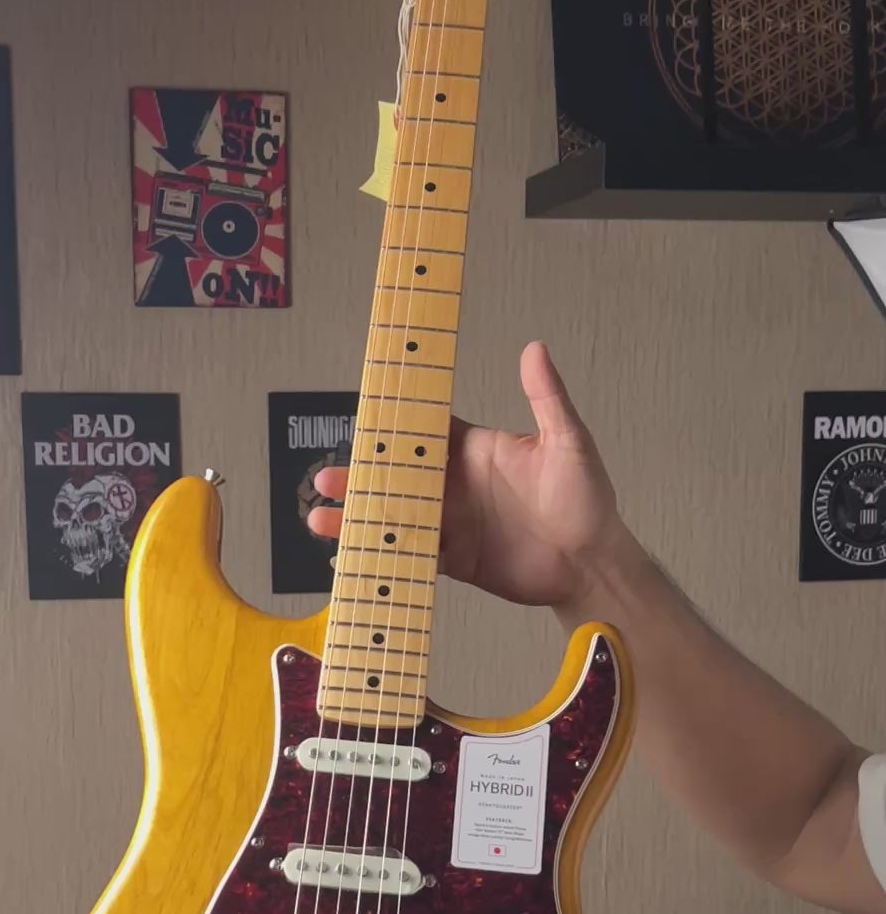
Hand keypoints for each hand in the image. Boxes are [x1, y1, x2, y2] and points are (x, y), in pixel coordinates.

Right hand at [309, 342, 622, 608]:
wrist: (591, 566)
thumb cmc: (586, 500)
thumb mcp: (568, 443)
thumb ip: (546, 398)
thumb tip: (535, 348)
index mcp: (474, 451)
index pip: (425, 431)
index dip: (393, 425)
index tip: (360, 418)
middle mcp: (456, 484)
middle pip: (397, 476)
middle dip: (360, 477)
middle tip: (326, 479)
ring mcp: (451, 522)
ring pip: (394, 516)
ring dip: (359, 517)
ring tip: (322, 519)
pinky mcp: (453, 558)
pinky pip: (409, 555)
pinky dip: (382, 555)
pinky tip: (351, 558)